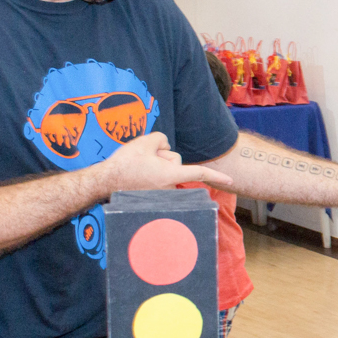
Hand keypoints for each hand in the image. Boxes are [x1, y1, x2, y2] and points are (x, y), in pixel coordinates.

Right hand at [101, 132, 232, 191]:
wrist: (106, 181)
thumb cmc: (125, 163)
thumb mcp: (145, 141)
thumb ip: (162, 139)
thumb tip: (164, 147)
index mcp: (171, 174)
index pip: (199, 172)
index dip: (217, 175)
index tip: (231, 181)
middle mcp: (170, 187)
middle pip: (176, 164)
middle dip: (163, 158)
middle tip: (144, 160)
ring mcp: (162, 195)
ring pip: (167, 172)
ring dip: (156, 167)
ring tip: (138, 169)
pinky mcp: (154, 198)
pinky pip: (159, 179)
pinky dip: (151, 176)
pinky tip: (138, 176)